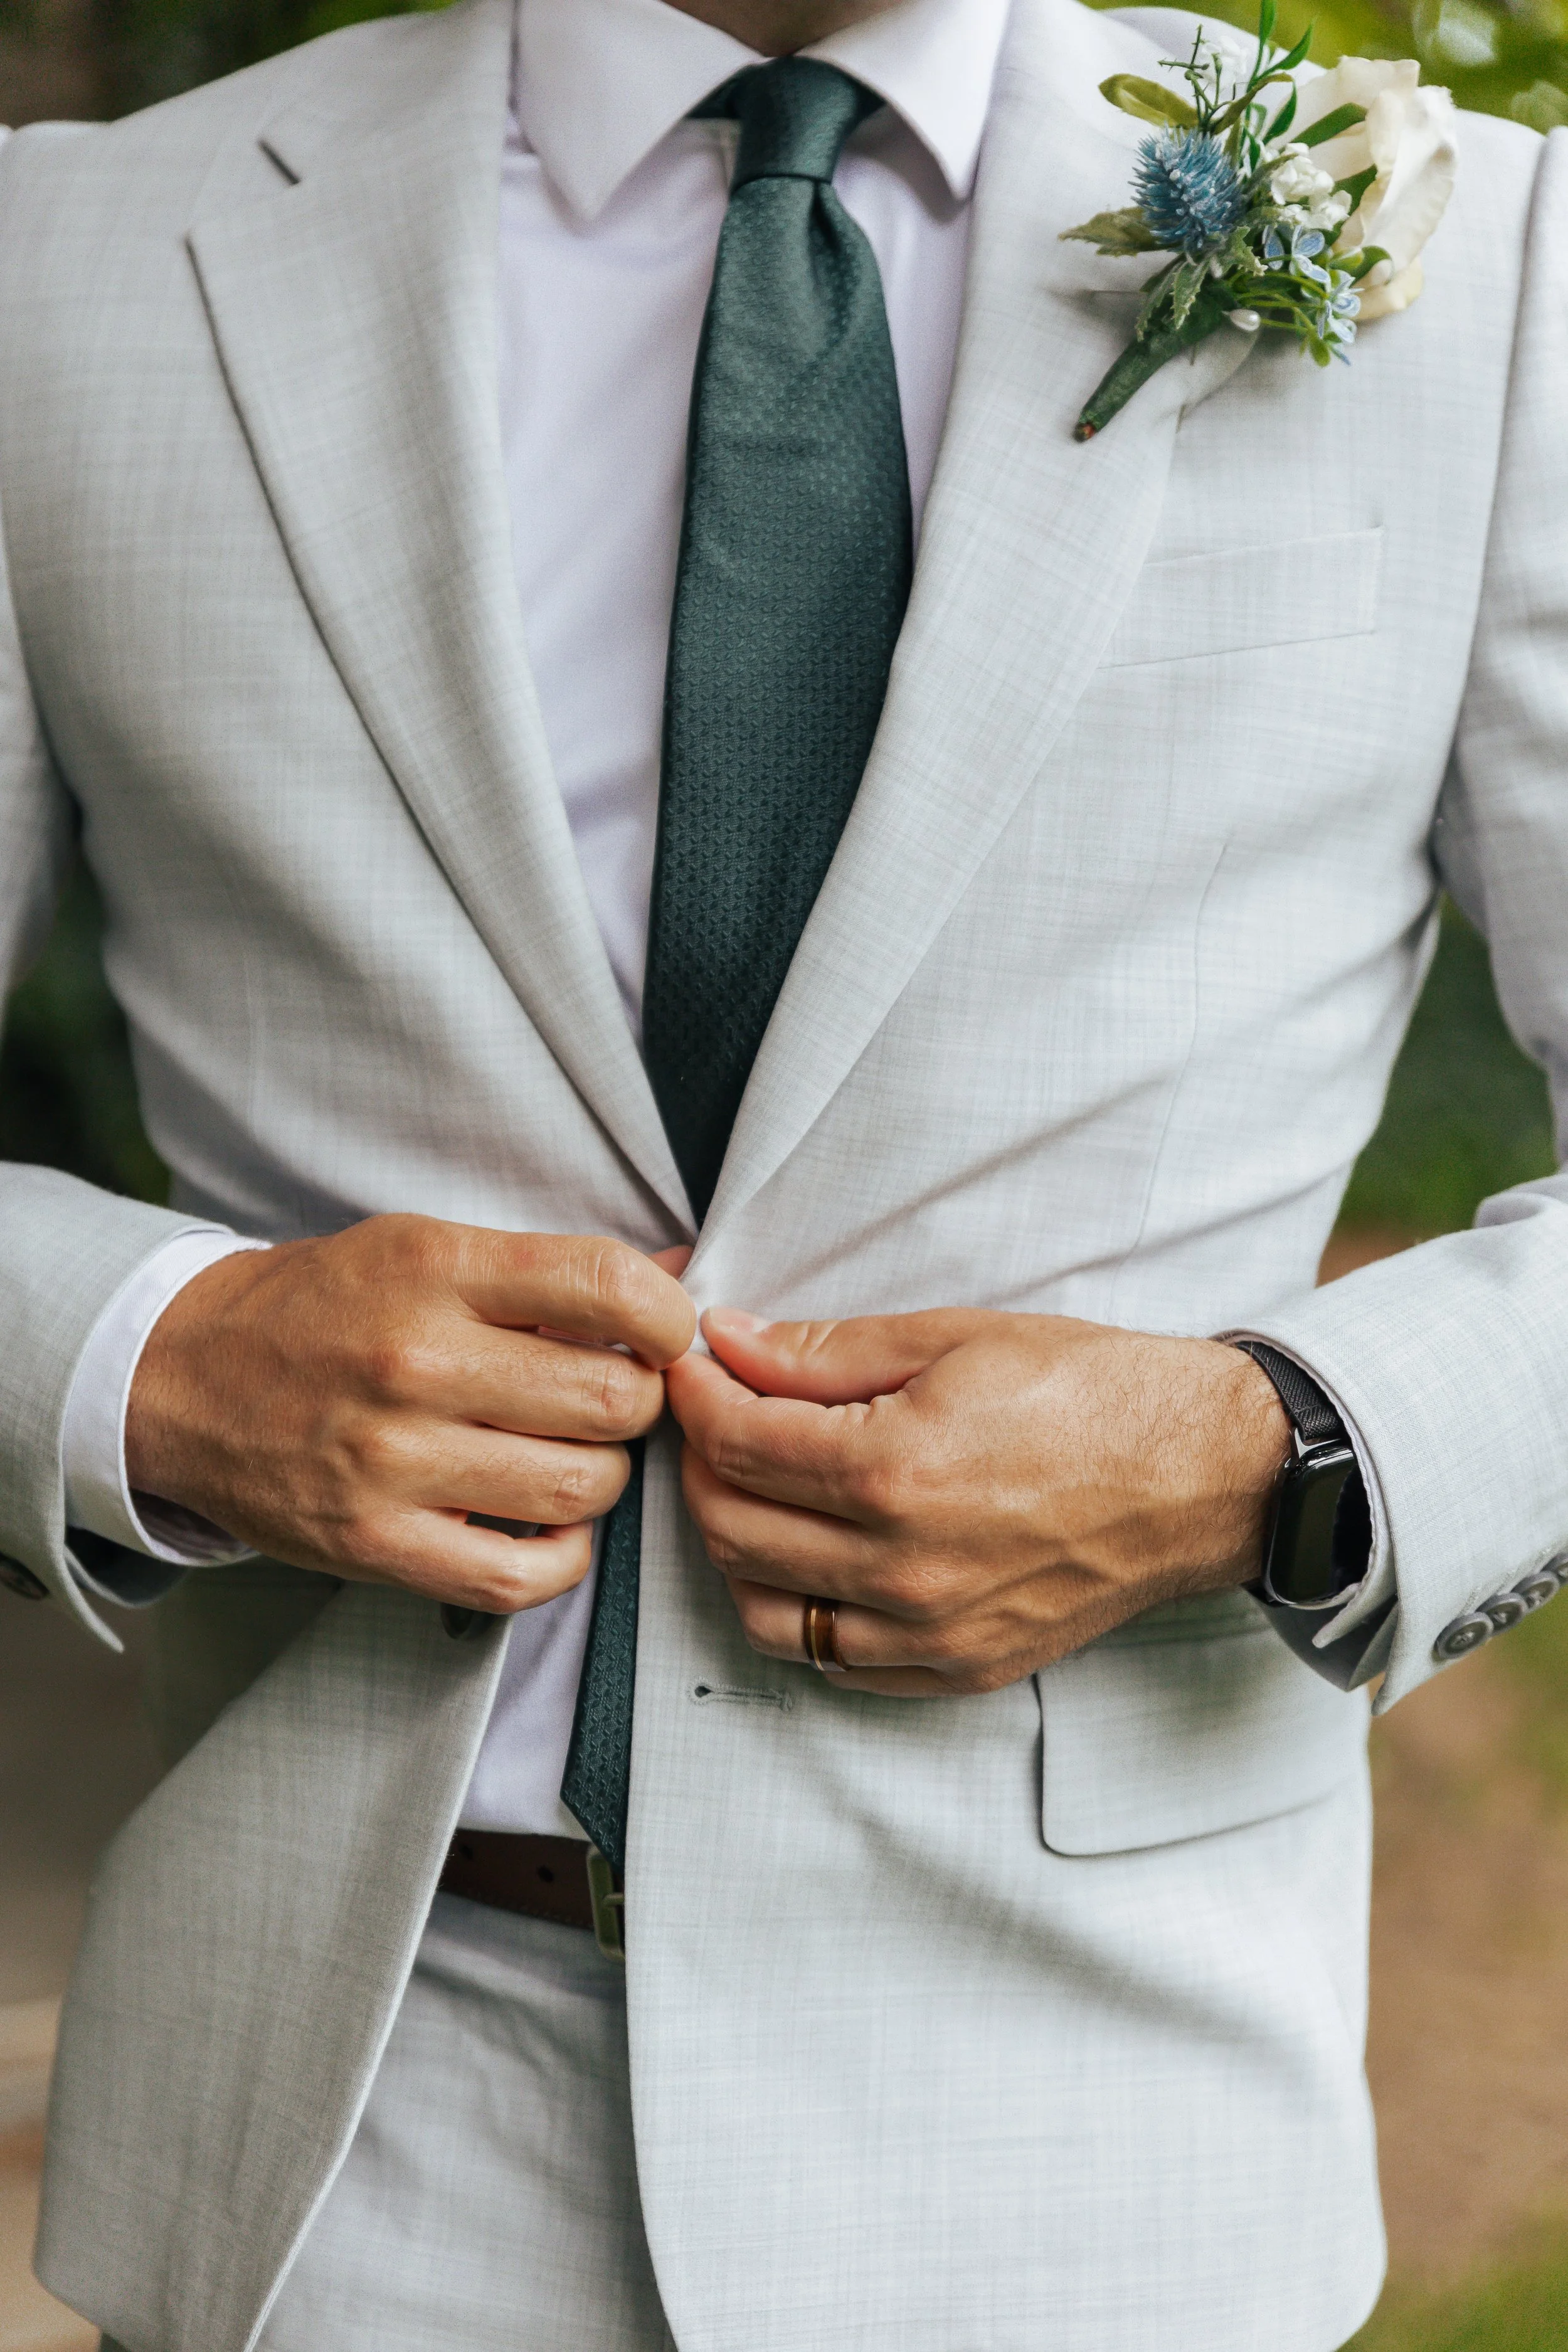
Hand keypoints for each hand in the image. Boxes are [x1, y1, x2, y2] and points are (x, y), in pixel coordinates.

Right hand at [125, 1216, 695, 1613]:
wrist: (186, 1377)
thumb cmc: (323, 1308)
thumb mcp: (424, 1250)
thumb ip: (548, 1270)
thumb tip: (680, 1279)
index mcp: (436, 1271)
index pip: (608, 1286)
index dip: (667, 1319)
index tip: (659, 1335)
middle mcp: (416, 1361)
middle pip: (614, 1400)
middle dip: (639, 1404)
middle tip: (611, 1400)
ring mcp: (391, 1459)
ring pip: (580, 1486)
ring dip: (602, 1477)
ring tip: (570, 1455)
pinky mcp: (372, 1541)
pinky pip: (520, 1576)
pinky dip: (563, 1559)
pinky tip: (550, 1527)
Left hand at [666, 1308, 1289, 1695]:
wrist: (1198, 1473)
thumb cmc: (1089, 1391)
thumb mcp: (954, 1338)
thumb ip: (827, 1352)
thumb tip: (730, 1342)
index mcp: (895, 1472)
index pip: (736, 1442)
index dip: (697, 1395)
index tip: (694, 1364)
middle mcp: (903, 1566)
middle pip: (731, 1528)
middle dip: (701, 1463)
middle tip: (718, 1417)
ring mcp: (929, 1630)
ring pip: (762, 1608)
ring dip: (735, 1543)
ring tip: (756, 1486)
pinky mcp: (957, 1668)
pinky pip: (829, 1659)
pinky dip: (795, 1608)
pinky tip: (809, 1554)